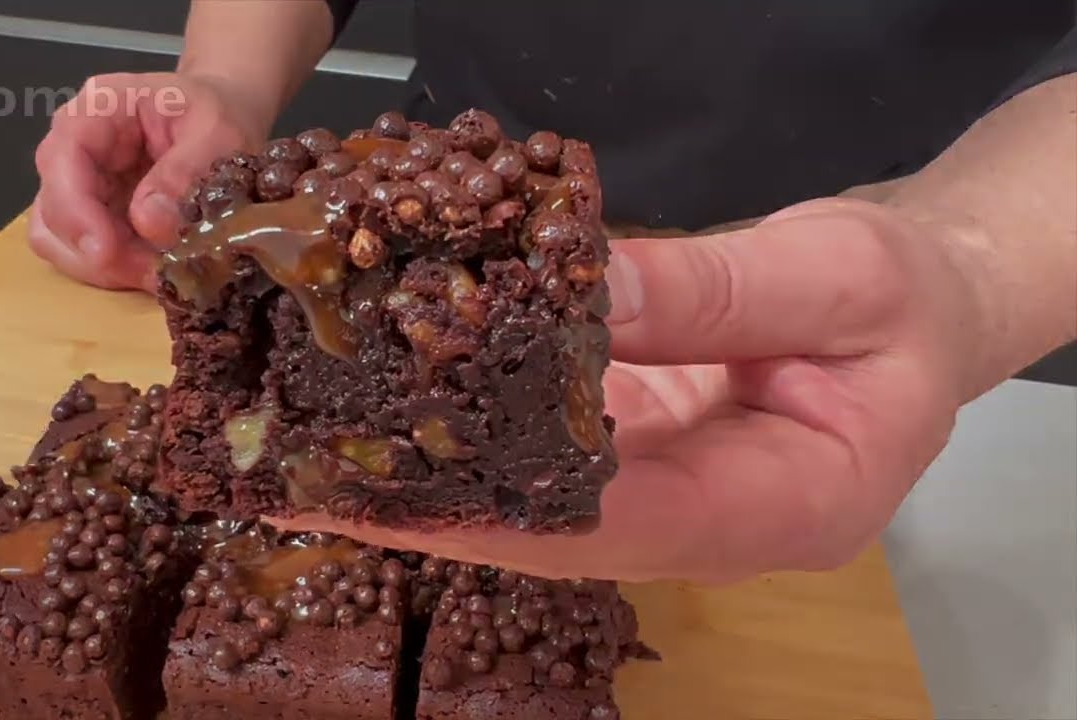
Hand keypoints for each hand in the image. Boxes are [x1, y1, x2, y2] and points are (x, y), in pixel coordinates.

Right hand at [29, 72, 266, 291]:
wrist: (225, 116)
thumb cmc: (219, 114)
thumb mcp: (219, 132)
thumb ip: (185, 172)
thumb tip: (148, 223)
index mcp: (97, 109)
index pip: (62, 159)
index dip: (75, 211)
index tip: (106, 251)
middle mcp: (73, 146)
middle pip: (52, 208)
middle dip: (98, 250)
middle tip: (151, 271)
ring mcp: (76, 183)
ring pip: (57, 239)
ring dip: (103, 267)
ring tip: (157, 272)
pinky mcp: (90, 215)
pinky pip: (81, 254)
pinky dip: (113, 271)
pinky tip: (150, 270)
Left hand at [273, 198, 989, 581]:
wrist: (920, 309)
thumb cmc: (904, 303)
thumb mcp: (835, 277)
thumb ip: (715, 292)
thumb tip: (587, 287)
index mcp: (787, 504)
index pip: (633, 526)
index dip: (514, 518)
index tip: (405, 501)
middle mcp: (715, 522)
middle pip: (566, 534)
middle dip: (443, 515)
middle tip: (321, 488)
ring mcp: (673, 493)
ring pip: (546, 502)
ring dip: (442, 479)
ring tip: (329, 452)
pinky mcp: (642, 451)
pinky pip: (551, 451)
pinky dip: (478, 428)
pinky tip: (404, 400)